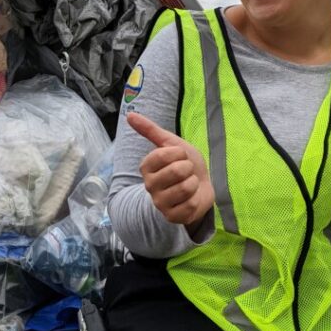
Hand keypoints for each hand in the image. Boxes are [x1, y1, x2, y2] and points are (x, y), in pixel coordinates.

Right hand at [127, 111, 214, 227]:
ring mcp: (160, 203)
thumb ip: (150, 130)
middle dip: (189, 168)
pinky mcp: (172, 217)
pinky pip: (190, 204)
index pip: (164, 154)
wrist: (201, 186)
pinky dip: (196, 198)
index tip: (180, 156)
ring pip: (185, 188)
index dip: (179, 153)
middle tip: (186, 171)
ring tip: (190, 183)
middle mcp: (149, 186)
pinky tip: (192, 197)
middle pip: (177, 171)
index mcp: (146, 167)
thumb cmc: (185, 163)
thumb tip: (129, 114)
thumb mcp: (171, 143)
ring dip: (194, 183)